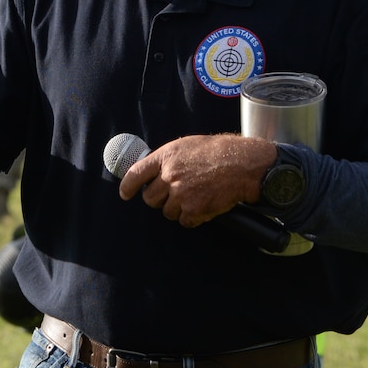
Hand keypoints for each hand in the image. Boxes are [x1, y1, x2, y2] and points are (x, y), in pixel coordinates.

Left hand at [117, 134, 276, 227]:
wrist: (241, 165)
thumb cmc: (218, 152)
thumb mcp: (188, 146)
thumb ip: (169, 159)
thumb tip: (155, 173)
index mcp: (166, 157)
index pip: (136, 174)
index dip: (128, 186)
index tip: (125, 194)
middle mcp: (170, 176)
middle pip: (150, 199)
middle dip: (159, 200)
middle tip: (175, 194)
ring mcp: (181, 194)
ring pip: (167, 212)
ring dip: (178, 209)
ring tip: (195, 196)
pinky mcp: (194, 210)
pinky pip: (185, 221)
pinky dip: (193, 217)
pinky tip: (204, 205)